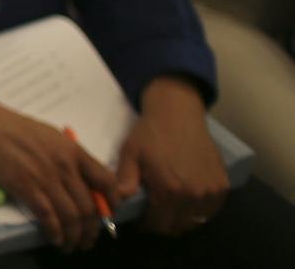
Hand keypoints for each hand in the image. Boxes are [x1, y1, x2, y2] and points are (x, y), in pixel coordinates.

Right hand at [0, 99, 118, 252]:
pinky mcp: (26, 187)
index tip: (107, 215)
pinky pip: (48, 217)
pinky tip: (55, 239)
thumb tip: (83, 181)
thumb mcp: (53, 137)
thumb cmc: (17, 129)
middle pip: (89, 207)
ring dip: (74, 236)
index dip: (112, 203)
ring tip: (72, 245)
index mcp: (74, 152)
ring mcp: (46, 178)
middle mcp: (65, 167)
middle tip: (87, 241)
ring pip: (71, 217)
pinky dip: (55, 232)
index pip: (106, 182)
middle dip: (91, 231)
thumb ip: (71, 158)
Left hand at [116, 76, 226, 235]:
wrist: (178, 114)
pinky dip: (200, 211)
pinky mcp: (223, 185)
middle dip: (164, 224)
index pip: (159, 225)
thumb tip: (117, 203)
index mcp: (169, 190)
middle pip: (179, 226)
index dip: (148, 226)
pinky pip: (211, 209)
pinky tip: (188, 201)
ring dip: (183, 219)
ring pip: (196, 220)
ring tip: (170, 207)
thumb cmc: (150, 133)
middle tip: (155, 214)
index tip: (142, 220)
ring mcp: (211, 191)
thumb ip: (124, 181)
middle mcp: (193, 195)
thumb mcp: (130, 154)